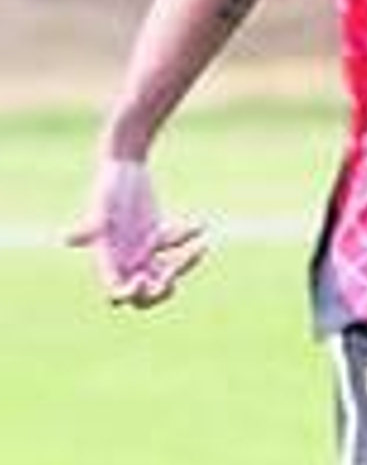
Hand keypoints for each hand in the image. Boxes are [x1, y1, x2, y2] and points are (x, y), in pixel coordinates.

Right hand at [68, 158, 207, 307]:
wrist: (125, 166)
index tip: (143, 278)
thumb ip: (91, 225)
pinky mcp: (160, 242)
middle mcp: (125, 261)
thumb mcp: (103, 204)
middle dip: (157, 294)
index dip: (129, 293)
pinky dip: (188, 242)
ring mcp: (143, 254)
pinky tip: (199, 225)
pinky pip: (177, 253)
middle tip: (170, 281)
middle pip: (141, 298)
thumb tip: (68, 239)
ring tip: (195, 250)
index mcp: (107, 258)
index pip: (116, 291)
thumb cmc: (110, 184)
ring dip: (182, 267)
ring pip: (164, 278)